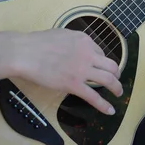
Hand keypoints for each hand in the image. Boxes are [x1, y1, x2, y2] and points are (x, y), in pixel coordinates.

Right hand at [0, 29, 121, 114]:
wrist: (26, 52)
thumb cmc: (37, 43)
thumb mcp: (63, 34)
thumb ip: (74, 42)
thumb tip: (77, 48)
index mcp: (85, 40)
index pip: (100, 52)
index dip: (101, 61)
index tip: (99, 67)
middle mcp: (88, 54)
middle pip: (111, 65)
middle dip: (116, 74)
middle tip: (116, 79)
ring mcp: (82, 70)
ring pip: (109, 79)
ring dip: (117, 87)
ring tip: (118, 93)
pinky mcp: (74, 84)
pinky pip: (93, 96)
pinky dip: (104, 105)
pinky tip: (110, 110)